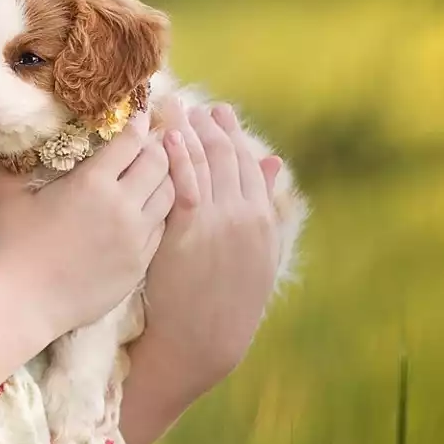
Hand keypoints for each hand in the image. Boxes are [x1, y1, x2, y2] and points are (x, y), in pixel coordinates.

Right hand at [0, 113, 175, 335]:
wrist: (28, 301)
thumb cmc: (16, 245)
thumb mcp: (11, 195)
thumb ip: (15, 162)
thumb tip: (12, 138)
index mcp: (93, 182)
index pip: (131, 140)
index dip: (137, 123)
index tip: (138, 116)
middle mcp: (123, 205)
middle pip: (159, 161)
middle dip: (156, 147)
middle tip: (147, 144)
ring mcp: (137, 236)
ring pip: (170, 193)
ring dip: (164, 179)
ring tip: (152, 174)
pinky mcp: (142, 261)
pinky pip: (163, 226)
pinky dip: (159, 212)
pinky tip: (147, 209)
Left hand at [139, 101, 284, 383]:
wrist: (205, 339)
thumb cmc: (227, 299)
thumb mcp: (259, 253)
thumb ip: (265, 206)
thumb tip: (273, 161)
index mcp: (262, 219)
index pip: (250, 164)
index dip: (236, 135)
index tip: (221, 113)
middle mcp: (244, 215)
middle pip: (229, 157)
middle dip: (213, 126)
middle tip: (197, 104)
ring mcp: (217, 221)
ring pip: (207, 163)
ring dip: (194, 131)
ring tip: (179, 109)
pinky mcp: (189, 229)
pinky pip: (184, 182)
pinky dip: (179, 155)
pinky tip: (170, 136)